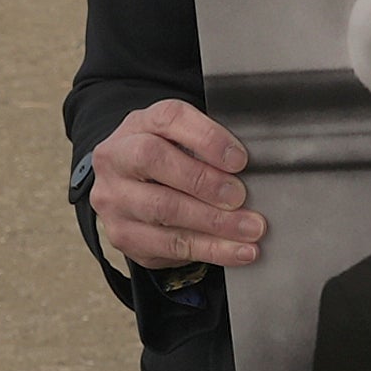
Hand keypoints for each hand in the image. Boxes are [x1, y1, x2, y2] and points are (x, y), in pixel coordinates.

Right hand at [90, 100, 262, 270]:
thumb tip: (256, 170)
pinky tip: (238, 251)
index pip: (169, 119)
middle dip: (204, 180)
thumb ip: (209, 148)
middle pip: (154, 159)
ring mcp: (114, 198)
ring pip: (162, 208)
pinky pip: (168, 245)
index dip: (206, 137)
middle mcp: (117, 157)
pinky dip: (210, 249)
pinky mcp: (122, 235)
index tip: (239, 159)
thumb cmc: (167, 162)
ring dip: (214, 222)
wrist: (127, 192)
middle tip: (240, 197)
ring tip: (250, 229)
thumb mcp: (181, 142)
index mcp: (139, 124)